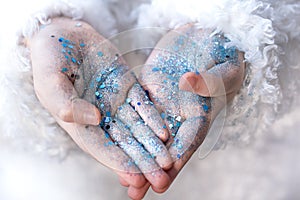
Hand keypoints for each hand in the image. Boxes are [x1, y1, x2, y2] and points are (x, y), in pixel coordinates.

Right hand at [28, 17, 172, 198]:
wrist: (65, 33)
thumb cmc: (50, 58)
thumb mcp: (50, 81)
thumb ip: (66, 103)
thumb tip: (95, 119)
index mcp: (78, 121)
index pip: (100, 147)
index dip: (118, 163)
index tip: (135, 177)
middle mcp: (100, 116)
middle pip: (123, 143)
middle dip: (142, 162)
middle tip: (160, 180)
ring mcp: (115, 102)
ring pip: (137, 128)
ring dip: (153, 145)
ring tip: (168, 162)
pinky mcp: (128, 87)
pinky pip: (143, 106)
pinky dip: (154, 119)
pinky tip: (166, 133)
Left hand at [135, 24, 244, 195]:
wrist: (203, 40)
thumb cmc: (221, 55)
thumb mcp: (222, 67)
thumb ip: (207, 78)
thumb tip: (188, 82)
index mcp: (200, 114)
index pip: (188, 141)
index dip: (177, 161)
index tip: (163, 180)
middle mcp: (179, 116)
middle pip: (164, 147)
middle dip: (150, 169)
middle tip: (135, 192)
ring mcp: (162, 105)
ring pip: (146, 135)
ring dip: (134, 156)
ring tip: (121, 179)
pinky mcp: (147, 92)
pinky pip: (133, 112)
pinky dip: (124, 128)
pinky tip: (112, 143)